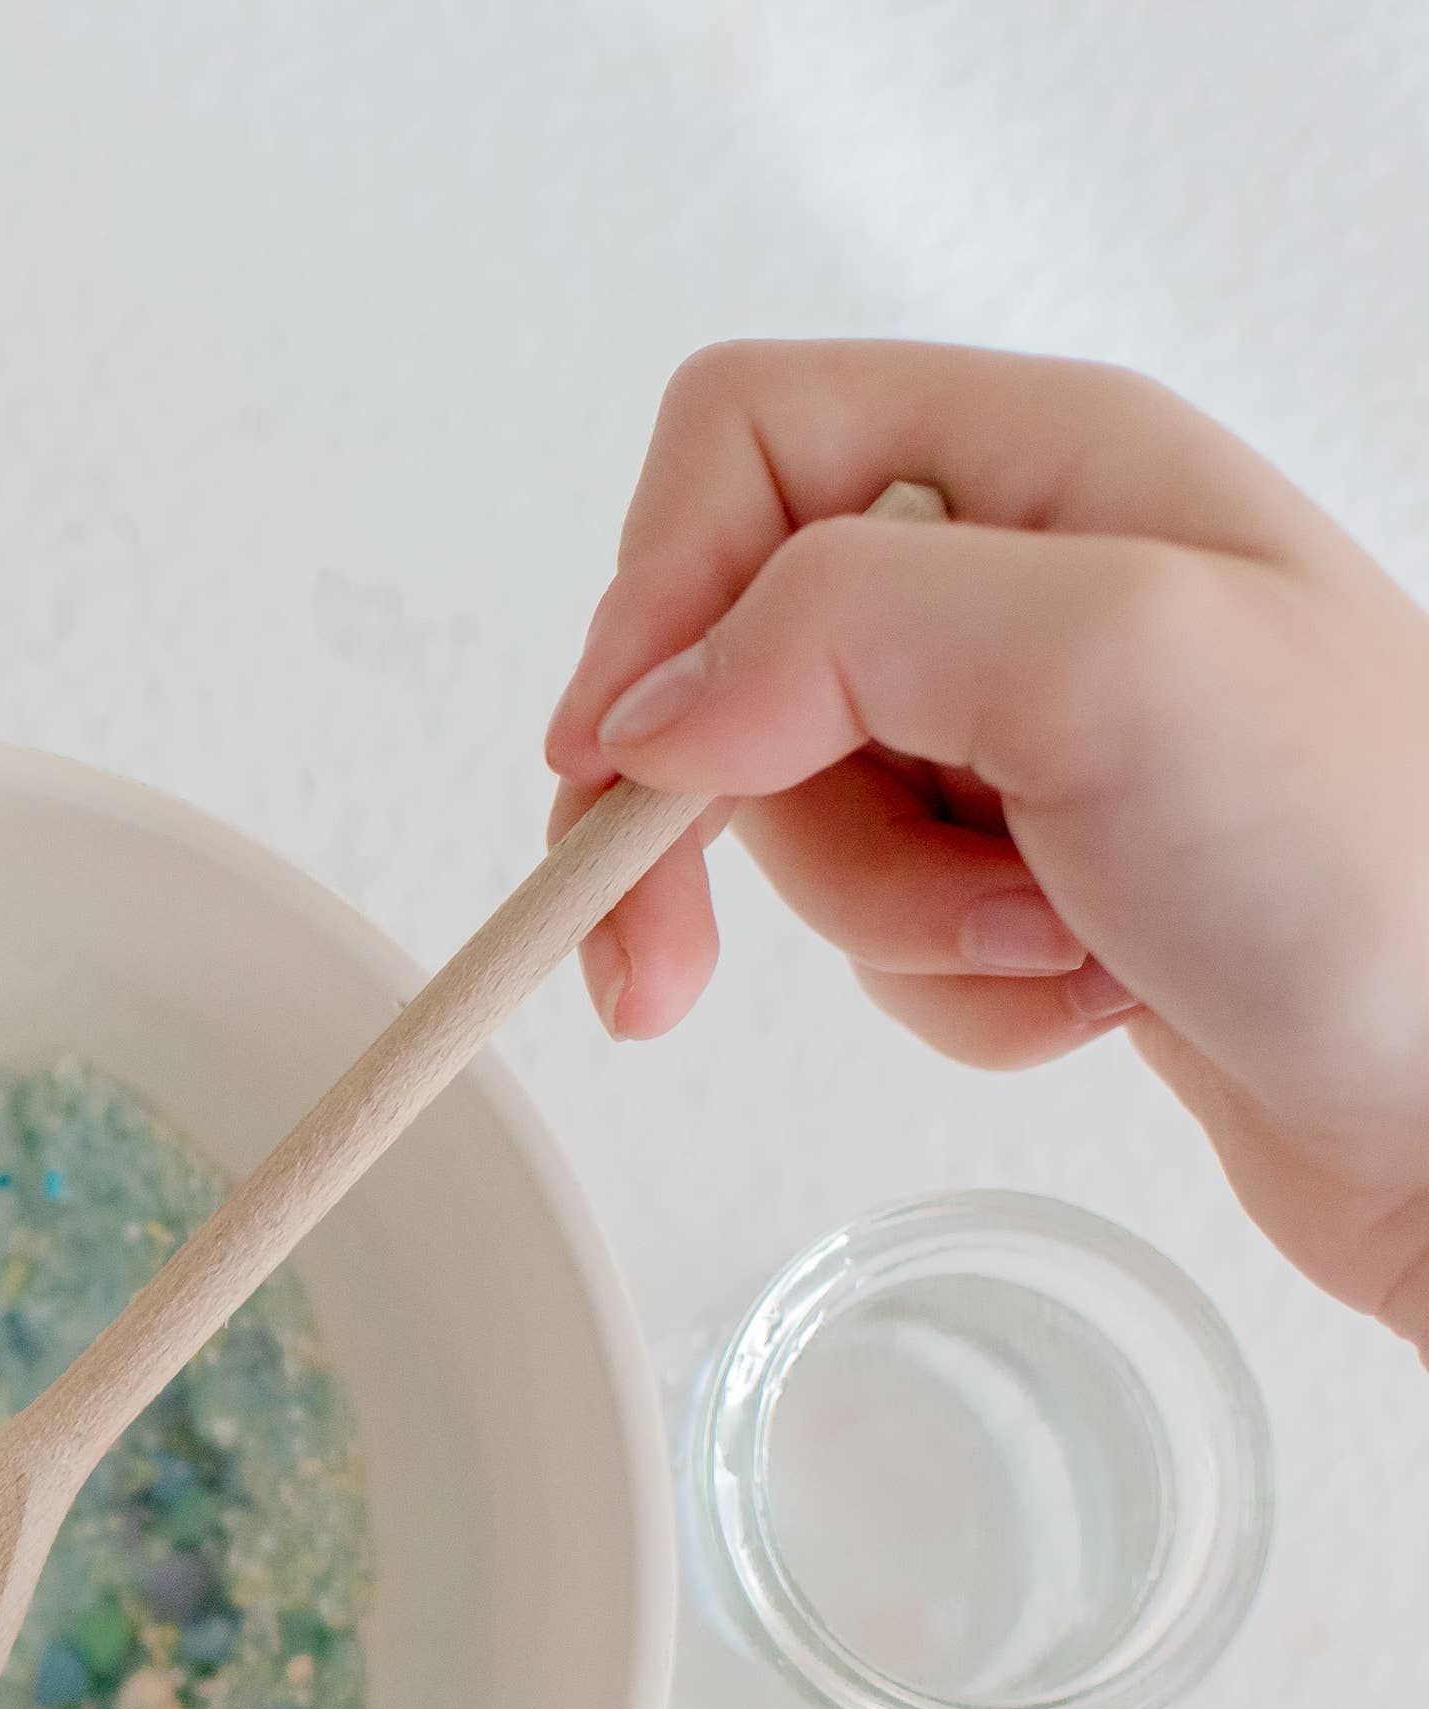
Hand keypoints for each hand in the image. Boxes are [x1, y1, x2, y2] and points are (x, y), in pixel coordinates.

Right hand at [546, 340, 1428, 1349]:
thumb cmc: (1373, 865)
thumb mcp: (1108, 660)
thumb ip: (841, 626)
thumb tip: (649, 714)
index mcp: (1049, 453)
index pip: (737, 439)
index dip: (648, 597)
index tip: (626, 770)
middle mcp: (1030, 569)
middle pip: (732, 653)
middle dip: (758, 820)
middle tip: (693, 959)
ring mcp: (1028, 725)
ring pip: (795, 812)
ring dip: (883, 922)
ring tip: (1047, 946)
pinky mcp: (1033, 862)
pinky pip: (877, 925)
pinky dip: (943, 992)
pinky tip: (1076, 998)